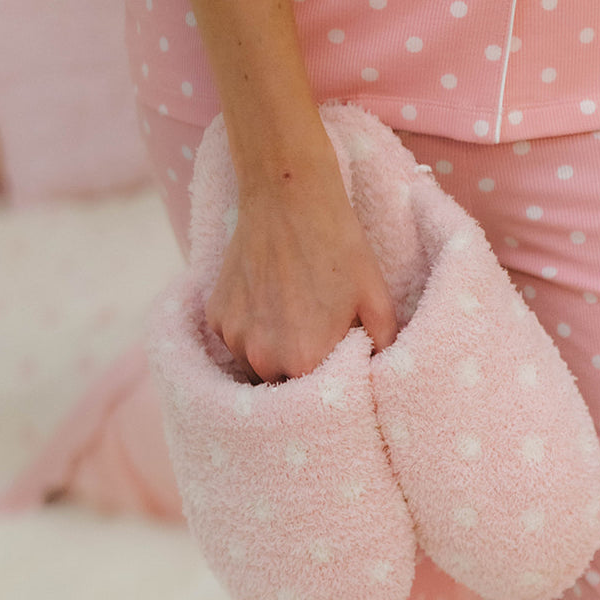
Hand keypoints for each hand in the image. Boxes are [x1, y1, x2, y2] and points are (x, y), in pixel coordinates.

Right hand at [205, 141, 398, 382]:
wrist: (290, 198)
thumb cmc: (340, 249)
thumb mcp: (378, 302)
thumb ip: (383, 352)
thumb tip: (382, 382)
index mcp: (303, 362)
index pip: (313, 402)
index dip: (326, 389)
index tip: (335, 373)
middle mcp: (261, 357)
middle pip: (281, 387)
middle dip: (298, 374)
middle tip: (315, 343)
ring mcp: (234, 336)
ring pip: (255, 366)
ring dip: (272, 355)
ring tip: (292, 320)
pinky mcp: (216, 315)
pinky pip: (235, 340)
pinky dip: (250, 331)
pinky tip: (269, 302)